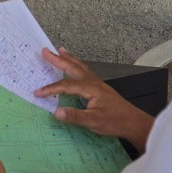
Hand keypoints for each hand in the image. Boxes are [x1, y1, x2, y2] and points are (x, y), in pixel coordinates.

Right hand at [35, 48, 152, 150]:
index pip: (66, 86)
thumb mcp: (93, 121)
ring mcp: (98, 84)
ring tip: (61, 50)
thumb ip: (74, 116)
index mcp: (91, 89)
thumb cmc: (115, 122)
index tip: (37, 93)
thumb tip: (56, 112)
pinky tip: (76, 67)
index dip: (51, 89)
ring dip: (69, 59)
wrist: (134, 123)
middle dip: (59, 59)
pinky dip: (78, 66)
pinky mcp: (101, 88)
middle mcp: (94, 83)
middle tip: (46, 51)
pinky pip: (86, 72)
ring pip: (81, 68)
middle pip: (73, 68)